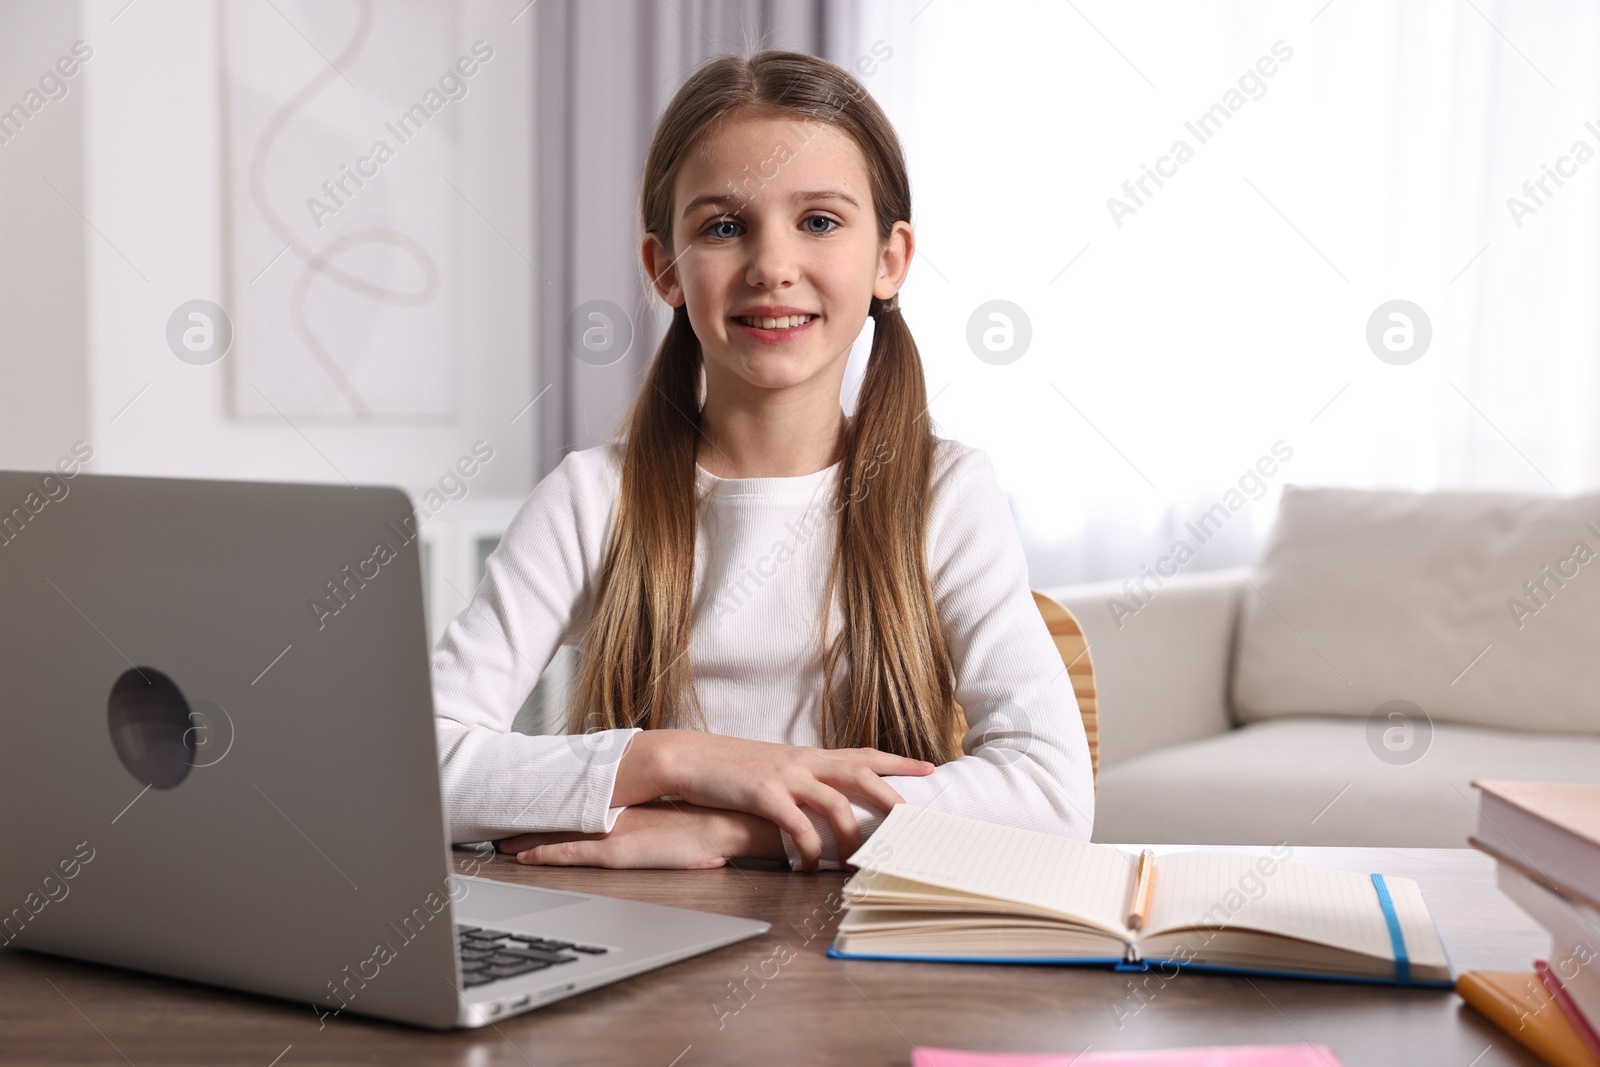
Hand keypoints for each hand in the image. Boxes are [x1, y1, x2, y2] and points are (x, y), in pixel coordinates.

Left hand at [494, 801, 781, 869]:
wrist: (728, 822)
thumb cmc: (709, 822)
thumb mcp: (675, 814)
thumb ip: (653, 815)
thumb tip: (646, 820)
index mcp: (627, 803)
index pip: (580, 802)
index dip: (552, 804)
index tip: (531, 803)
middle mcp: (614, 812)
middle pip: (562, 814)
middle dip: (531, 818)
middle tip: (500, 820)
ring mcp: (614, 831)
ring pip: (559, 832)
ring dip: (529, 836)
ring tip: (501, 839)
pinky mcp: (617, 851)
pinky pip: (571, 854)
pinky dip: (544, 854)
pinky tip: (524, 857)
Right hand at [612, 732, 935, 871]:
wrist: (686, 757)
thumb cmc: (730, 769)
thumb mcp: (772, 769)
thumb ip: (801, 780)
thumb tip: (825, 800)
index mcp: (807, 754)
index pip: (862, 754)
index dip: (897, 761)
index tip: (929, 769)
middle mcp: (802, 760)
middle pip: (861, 774)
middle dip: (891, 799)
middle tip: (911, 825)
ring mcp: (784, 775)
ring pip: (836, 803)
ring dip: (852, 836)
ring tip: (860, 862)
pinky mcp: (763, 794)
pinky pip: (798, 826)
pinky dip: (811, 850)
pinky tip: (812, 868)